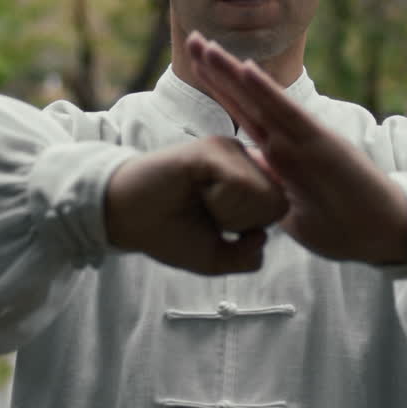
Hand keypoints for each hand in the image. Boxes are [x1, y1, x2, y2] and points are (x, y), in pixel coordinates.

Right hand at [105, 135, 288, 274]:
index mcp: (247, 179)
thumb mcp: (215, 258)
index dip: (254, 228)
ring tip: (200, 201)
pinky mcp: (210, 149)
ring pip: (262, 192)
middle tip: (209, 214)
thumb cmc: (168, 232)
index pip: (280, 206)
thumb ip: (247, 257)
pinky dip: (221, 201)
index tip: (220, 227)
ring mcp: (227, 150)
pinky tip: (197, 193)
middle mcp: (242, 159)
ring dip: (230, 212)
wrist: (125, 219)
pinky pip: (240, 182)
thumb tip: (262, 237)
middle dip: (244, 222)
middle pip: (277, 201)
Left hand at [186, 31, 406, 264]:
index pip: (242, 112)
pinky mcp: (320, 142)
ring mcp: (302, 138)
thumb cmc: (343, 222)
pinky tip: (244, 68)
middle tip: (191, 38)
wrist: (386, 229)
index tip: (195, 62)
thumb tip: (252, 173)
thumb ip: (271, 185)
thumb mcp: (292, 205)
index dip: (218, 87)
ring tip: (204, 45)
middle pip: (243, 98)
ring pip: (257, 99)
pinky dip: (265, 90)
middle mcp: (288, 138)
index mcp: (280, 151)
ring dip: (229, 72)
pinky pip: (286, 114)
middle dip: (216, 69)